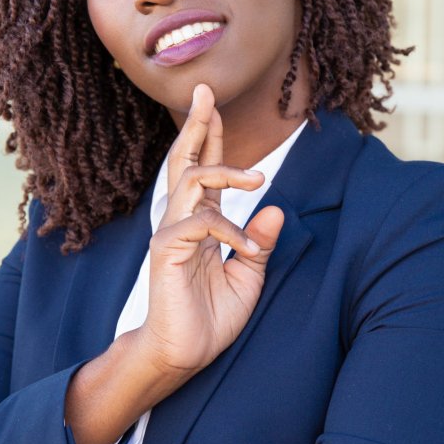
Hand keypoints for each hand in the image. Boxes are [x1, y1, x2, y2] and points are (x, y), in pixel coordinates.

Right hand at [138, 83, 284, 377]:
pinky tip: (245, 249)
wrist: (184, 354)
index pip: (205, 169)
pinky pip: (200, 223)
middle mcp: (183, 220)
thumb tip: (276, 209)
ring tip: (259, 176)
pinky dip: (230, 230)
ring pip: (192, 180)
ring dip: (227, 170)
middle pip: (185, 160)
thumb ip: (261, 243)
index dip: (209, 135)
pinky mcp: (167, 250)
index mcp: (201, 222)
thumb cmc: (211, 318)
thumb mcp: (248, 276)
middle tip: (204, 90)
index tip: (211, 102)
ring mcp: (171, 232)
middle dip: (196, 124)